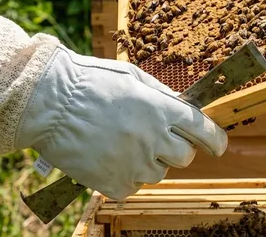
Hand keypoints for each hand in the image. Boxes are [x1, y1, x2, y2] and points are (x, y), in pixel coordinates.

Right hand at [16, 46, 226, 199]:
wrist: (46, 102)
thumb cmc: (89, 83)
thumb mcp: (132, 78)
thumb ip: (162, 95)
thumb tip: (184, 107)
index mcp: (160, 108)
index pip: (203, 130)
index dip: (216, 140)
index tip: (218, 145)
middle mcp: (152, 138)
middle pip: (185, 157)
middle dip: (177, 148)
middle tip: (156, 138)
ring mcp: (132, 163)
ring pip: (159, 174)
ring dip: (150, 162)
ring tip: (123, 143)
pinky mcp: (112, 183)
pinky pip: (133, 187)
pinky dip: (126, 177)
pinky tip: (110, 158)